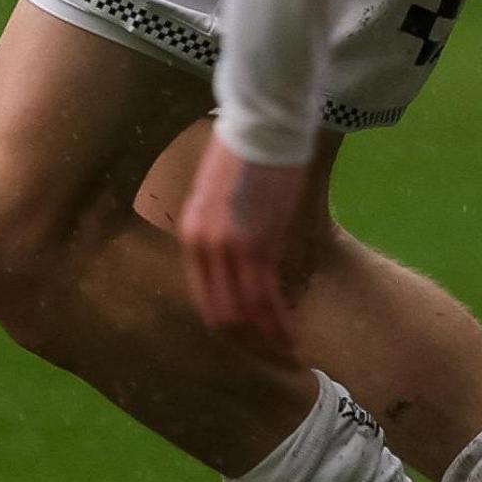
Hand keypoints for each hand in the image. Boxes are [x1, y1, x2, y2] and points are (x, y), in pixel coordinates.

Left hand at [179, 137, 310, 362]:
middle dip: (246, 342)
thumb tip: (237, 259)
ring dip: (266, 339)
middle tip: (270, 356)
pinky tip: (291, 335)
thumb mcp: (217, 196)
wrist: (262, 125)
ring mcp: (229, 249)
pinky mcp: (258, 244)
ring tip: (287, 355)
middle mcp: (203, 248)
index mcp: (191, 236)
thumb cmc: (244, 152)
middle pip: (220, 314)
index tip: (248, 340)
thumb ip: (220, 231)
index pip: (204, 298)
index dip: (227, 325)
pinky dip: (278, 321)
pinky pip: (265, 297)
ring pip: (243, 313)